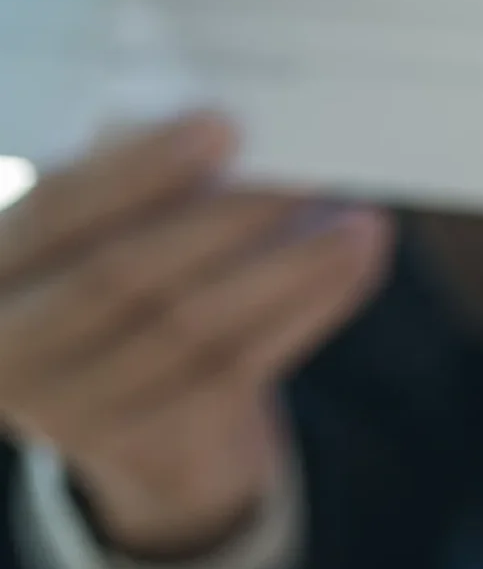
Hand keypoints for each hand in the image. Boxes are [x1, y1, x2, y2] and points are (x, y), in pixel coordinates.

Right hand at [0, 117, 392, 559]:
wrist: (141, 416)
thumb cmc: (124, 277)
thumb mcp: (102, 227)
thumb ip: (135, 179)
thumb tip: (223, 125)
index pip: (56, 212)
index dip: (139, 171)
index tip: (223, 126)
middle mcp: (8, 348)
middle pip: (125, 277)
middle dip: (226, 219)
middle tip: (310, 172)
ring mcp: (72, 410)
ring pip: (195, 330)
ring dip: (290, 269)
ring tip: (362, 222)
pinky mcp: (147, 443)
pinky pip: (241, 369)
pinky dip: (309, 309)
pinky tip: (357, 263)